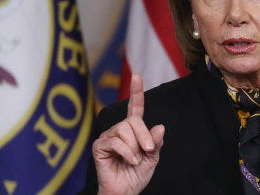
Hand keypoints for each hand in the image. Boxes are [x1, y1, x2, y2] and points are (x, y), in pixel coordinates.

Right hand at [92, 73, 164, 194]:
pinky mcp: (99, 146)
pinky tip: (128, 161)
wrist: (126, 191)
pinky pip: (116, 141)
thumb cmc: (137, 175)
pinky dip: (127, 152)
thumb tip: (159, 126)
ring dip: (135, 147)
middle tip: (148, 151)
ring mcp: (108, 137)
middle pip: (133, 120)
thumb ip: (156, 142)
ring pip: (125, 130)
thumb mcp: (152, 158)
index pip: (135, 108)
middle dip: (144, 136)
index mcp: (133, 130)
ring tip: (135, 160)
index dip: (136, 91)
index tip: (136, 75)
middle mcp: (119, 130)